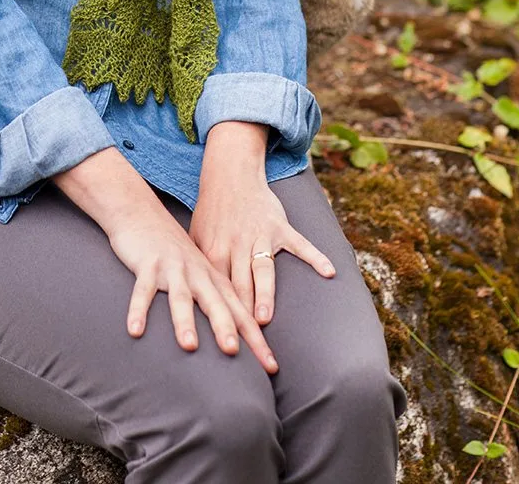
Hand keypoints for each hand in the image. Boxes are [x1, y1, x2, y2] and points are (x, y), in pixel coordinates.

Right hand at [106, 206, 279, 374]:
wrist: (142, 212)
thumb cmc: (172, 249)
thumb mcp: (198, 270)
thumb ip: (214, 297)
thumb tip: (234, 336)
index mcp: (214, 278)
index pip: (240, 313)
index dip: (257, 340)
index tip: (271, 368)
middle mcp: (197, 273)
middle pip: (217, 303)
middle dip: (225, 327)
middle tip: (234, 353)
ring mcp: (173, 268)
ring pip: (181, 296)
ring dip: (185, 320)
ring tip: (189, 346)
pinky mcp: (148, 264)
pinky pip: (142, 289)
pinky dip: (138, 309)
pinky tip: (135, 331)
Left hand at [191, 132, 335, 326]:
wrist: (230, 175)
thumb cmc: (212, 212)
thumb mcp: (196, 236)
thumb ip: (197, 266)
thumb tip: (190, 300)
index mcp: (214, 250)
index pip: (216, 289)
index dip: (219, 315)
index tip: (220, 340)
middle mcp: (236, 244)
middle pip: (239, 285)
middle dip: (240, 314)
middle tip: (241, 343)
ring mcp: (260, 235)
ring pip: (262, 269)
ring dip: (263, 293)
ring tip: (265, 318)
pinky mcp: (279, 226)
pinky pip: (299, 243)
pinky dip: (315, 256)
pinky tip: (328, 272)